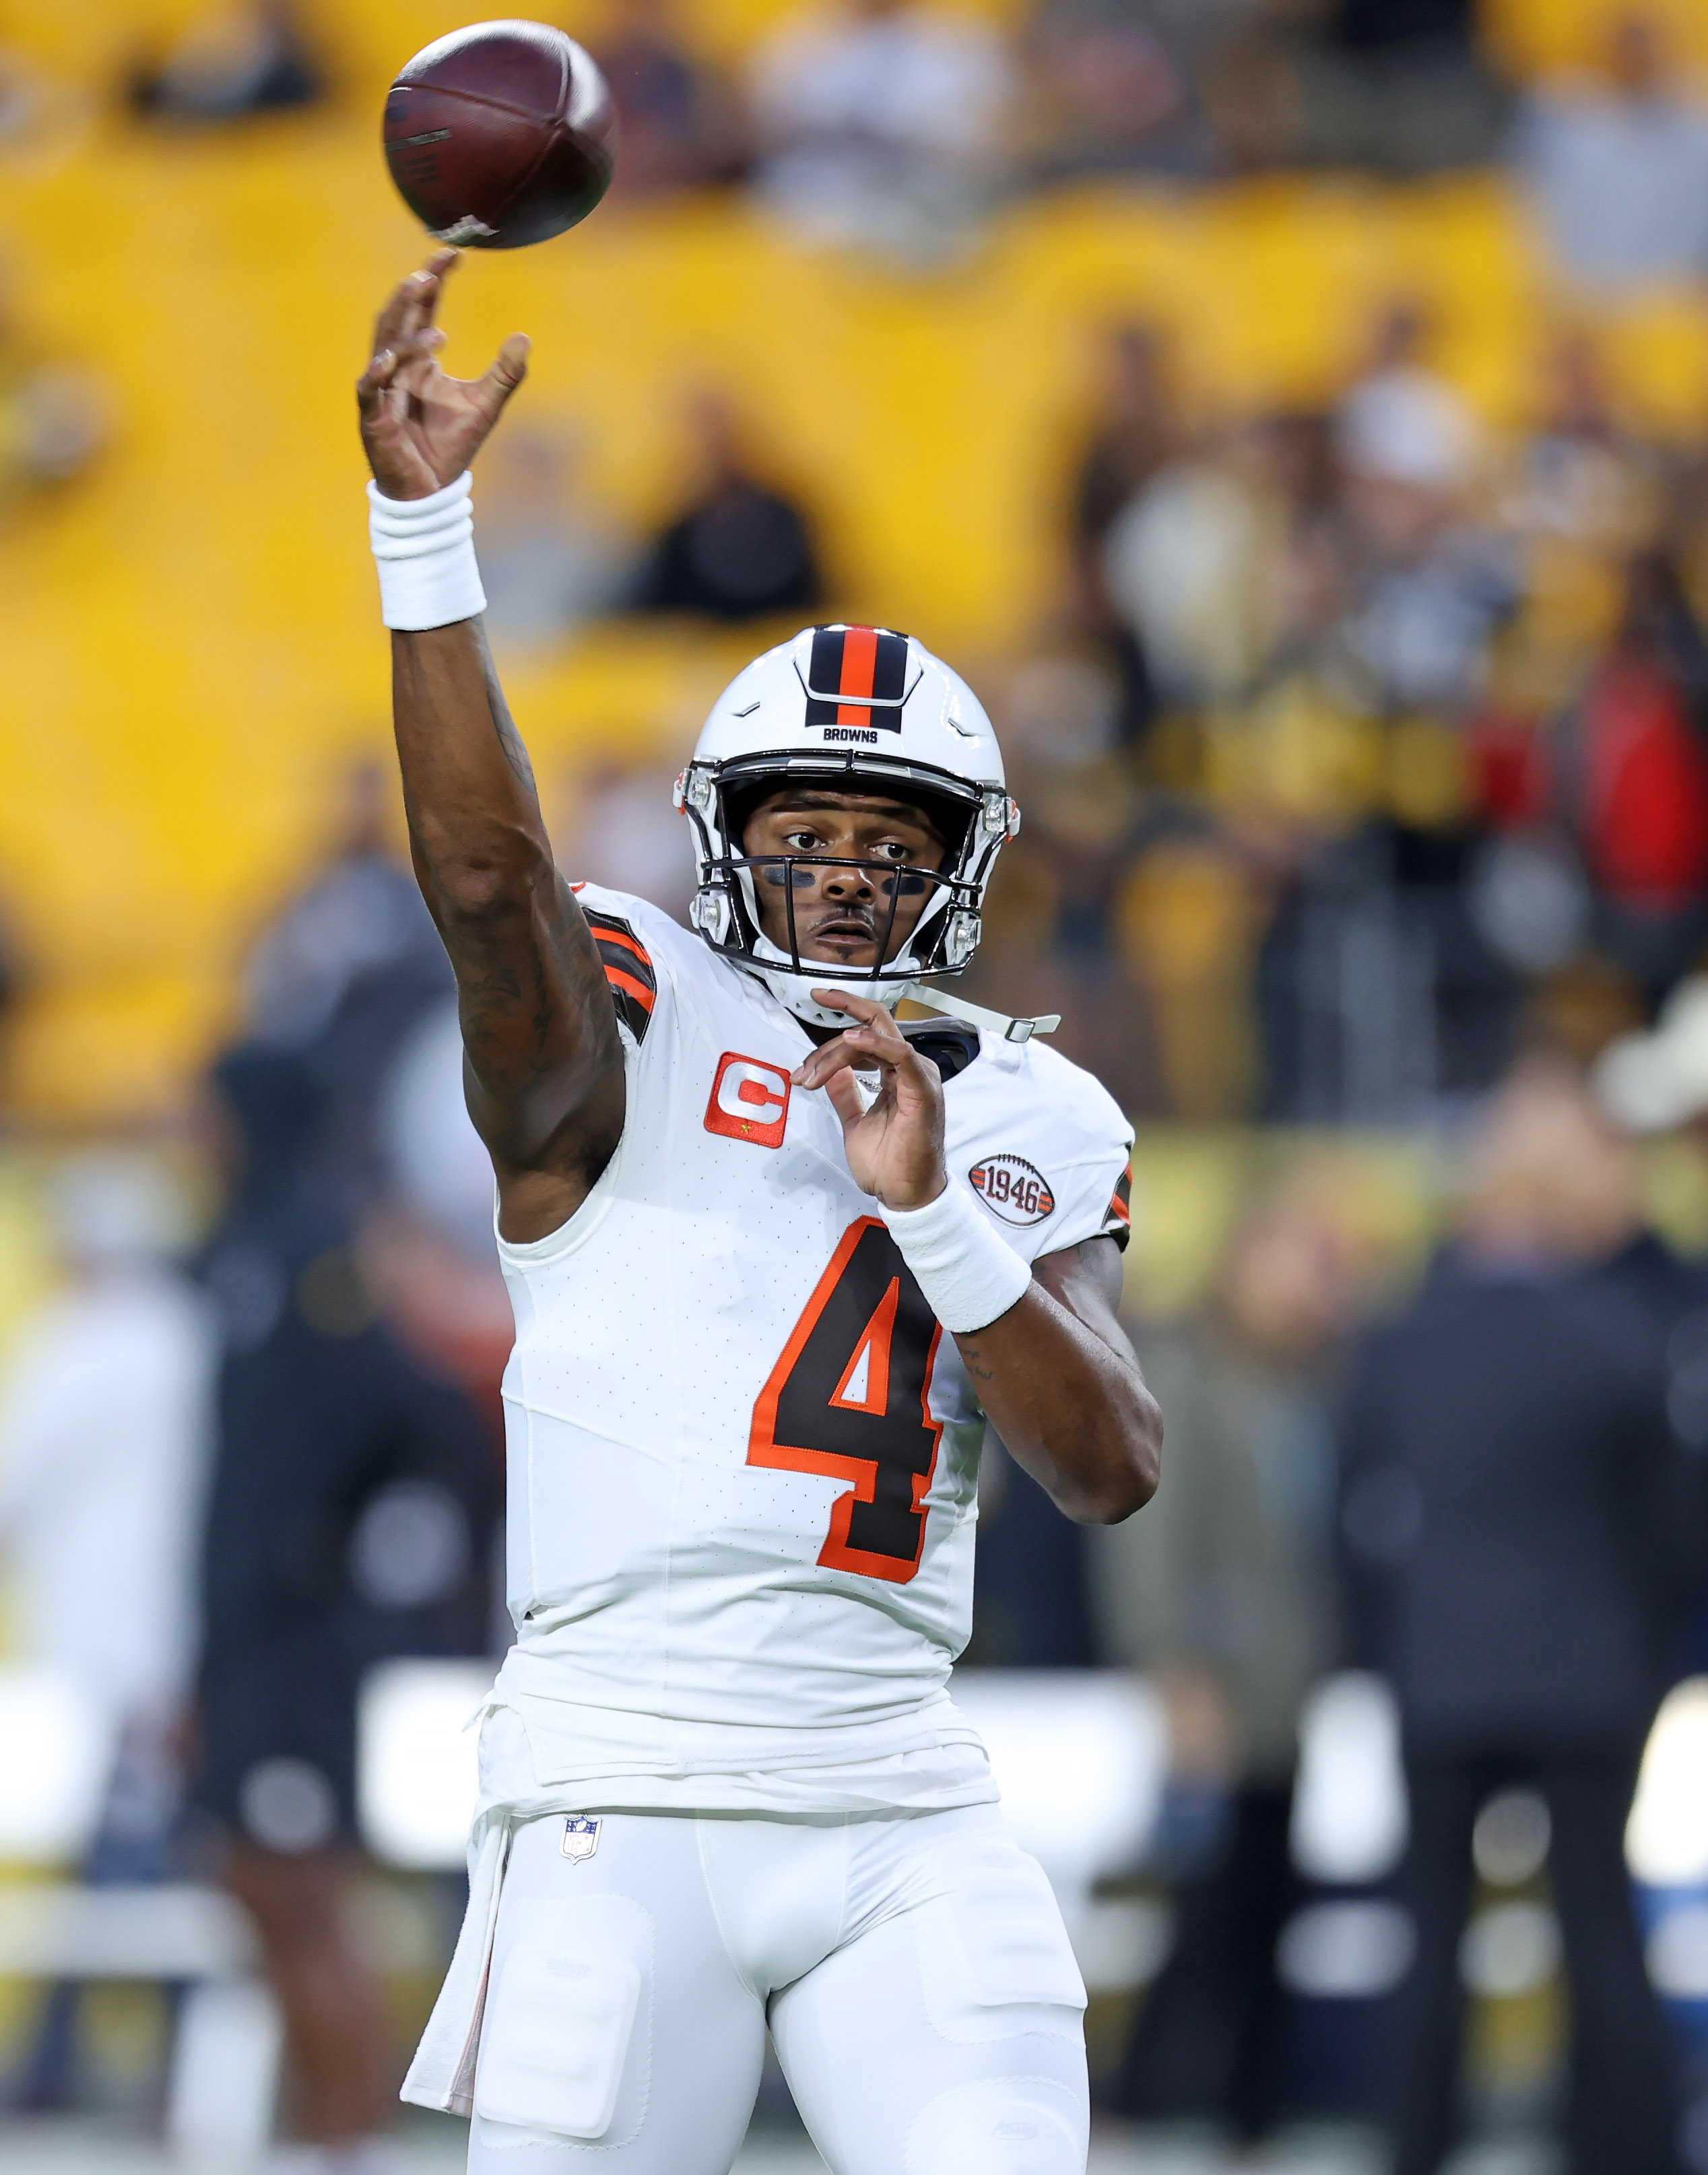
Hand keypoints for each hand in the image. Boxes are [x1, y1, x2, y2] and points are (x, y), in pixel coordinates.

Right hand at [356, 251, 529, 501]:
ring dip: (403, 328)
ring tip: (427, 314)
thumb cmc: (451, 446)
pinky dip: (378, 372)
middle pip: (397, 317)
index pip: (423, 308)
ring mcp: (381, 389)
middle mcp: (395, 366)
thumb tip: (524, 336)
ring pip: (384, 346)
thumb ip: (505, 373)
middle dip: (411, 293)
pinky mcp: (373, 417)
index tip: (453, 253)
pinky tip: (389, 358)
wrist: (432, 491)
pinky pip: (370, 388)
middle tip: (430, 271)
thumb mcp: (486, 405)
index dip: (435, 279)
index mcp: (419, 358)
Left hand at [791, 991, 946, 1210]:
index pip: (869, 1032)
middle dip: (842, 1011)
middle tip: (810, 1031)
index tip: (816, 1000)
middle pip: (875, 1024)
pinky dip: (877, 1044)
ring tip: (811, 1074)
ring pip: (878, 1038)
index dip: (843, 1014)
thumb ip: (845, 1094)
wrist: (906, 1196)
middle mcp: (911, 1069)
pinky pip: (902, 1057)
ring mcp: (919, 1078)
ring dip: (838, 1051)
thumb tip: (830, 1073)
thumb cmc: (888, 1165)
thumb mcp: (855, 1122)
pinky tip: (852, 1039)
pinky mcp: (923, 1093)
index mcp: (897, 1073)